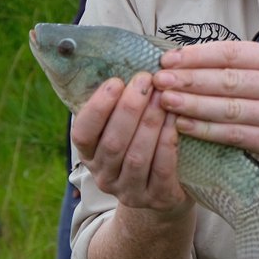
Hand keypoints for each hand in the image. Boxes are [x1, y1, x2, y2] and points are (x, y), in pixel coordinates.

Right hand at [69, 72, 191, 218]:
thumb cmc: (141, 144)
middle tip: (147, 80)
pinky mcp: (157, 199)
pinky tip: (176, 121)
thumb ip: (118, 103)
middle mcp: (104, 176)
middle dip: (130, 108)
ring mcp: (130, 192)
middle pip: (113, 142)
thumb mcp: (123, 127)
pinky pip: (162, 169)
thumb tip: (125, 59)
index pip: (82, 134)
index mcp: (89, 155)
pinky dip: (168, 142)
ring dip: (151, 122)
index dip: (97, 108)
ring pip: (137, 156)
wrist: (163, 192)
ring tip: (164, 96)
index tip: (116, 81)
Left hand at [153, 41, 258, 180]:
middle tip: (158, 78)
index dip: (197, 55)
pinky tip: (183, 125)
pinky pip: (232, 134)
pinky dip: (205, 129)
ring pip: (227, 107)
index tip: (169, 58)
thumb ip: (245, 66)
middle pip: (227, 79)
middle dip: (188, 78)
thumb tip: (191, 60)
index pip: (233, 53)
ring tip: (164, 100)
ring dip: (192, 103)